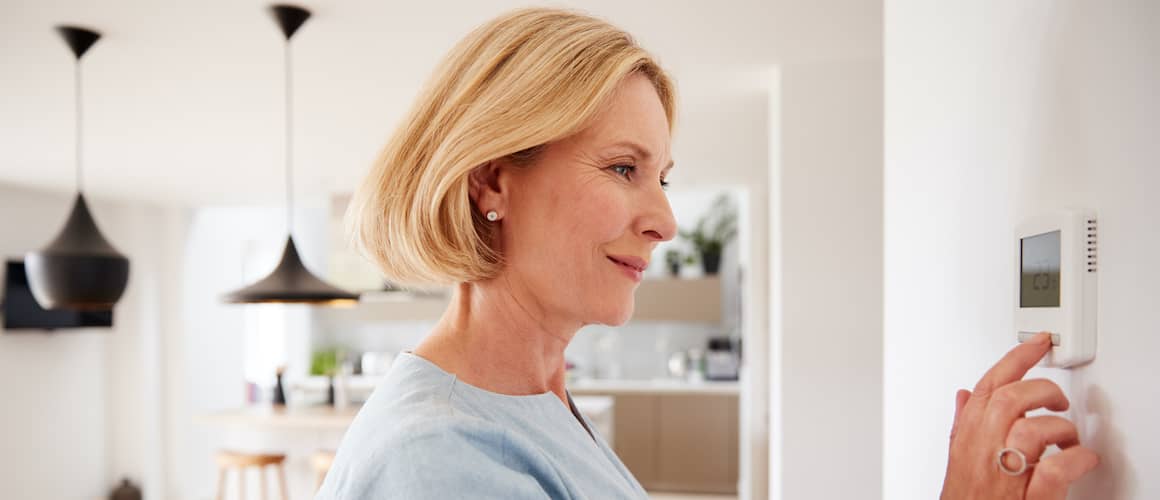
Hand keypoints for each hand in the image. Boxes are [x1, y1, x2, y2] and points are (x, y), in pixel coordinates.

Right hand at [940, 333, 1099, 499]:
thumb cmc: (964, 498)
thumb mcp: (957, 456)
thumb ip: (963, 423)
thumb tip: (965, 394)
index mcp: (967, 437)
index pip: (989, 385)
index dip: (1015, 359)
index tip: (1038, 343)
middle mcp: (983, 452)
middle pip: (1010, 400)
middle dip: (1042, 392)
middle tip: (1058, 401)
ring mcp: (1004, 476)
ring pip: (1030, 430)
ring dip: (1060, 429)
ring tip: (1069, 438)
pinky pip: (1053, 472)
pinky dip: (1074, 461)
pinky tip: (1082, 458)